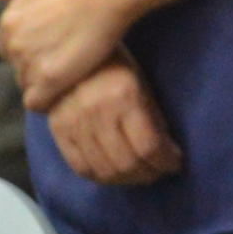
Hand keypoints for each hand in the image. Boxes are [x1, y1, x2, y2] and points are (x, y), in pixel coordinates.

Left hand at [0, 0, 138, 100]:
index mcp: (8, 23)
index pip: (8, 51)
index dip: (30, 52)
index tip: (52, 49)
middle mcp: (13, 45)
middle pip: (18, 70)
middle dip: (37, 69)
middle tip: (64, 63)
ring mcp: (30, 63)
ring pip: (28, 86)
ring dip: (45, 85)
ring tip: (68, 76)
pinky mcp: (49, 80)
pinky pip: (36, 103)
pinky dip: (48, 102)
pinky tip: (65, 91)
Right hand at [45, 61, 178, 187]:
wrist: (69, 54)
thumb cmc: (114, 66)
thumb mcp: (142, 85)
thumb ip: (154, 120)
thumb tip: (168, 154)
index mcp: (123, 95)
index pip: (148, 146)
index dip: (166, 162)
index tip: (175, 164)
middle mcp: (96, 111)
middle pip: (126, 163)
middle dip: (148, 174)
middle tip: (158, 172)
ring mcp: (74, 122)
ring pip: (105, 171)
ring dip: (127, 180)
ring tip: (139, 175)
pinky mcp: (58, 130)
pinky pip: (81, 167)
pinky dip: (101, 177)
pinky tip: (114, 174)